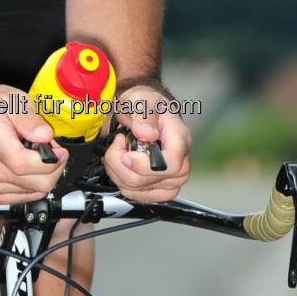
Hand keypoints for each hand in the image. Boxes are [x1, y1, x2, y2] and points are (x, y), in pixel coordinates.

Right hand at [0, 86, 67, 202]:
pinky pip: (26, 197)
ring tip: (35, 155)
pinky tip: (29, 168)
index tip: (59, 151)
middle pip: (38, 183)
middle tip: (49, 149)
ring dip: (43, 174)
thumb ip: (30, 118)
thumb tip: (45, 135)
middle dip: (53, 166)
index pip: (25, 165)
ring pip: (36, 191)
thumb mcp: (11, 100)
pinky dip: (34, 183)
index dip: (51, 161)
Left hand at [104, 87, 190, 201]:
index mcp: (180, 139)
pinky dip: (119, 179)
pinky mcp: (158, 188)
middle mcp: (180, 163)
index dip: (144, 164)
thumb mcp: (142, 101)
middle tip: (119, 142)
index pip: (171, 164)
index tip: (127, 153)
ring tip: (119, 150)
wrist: (143, 111)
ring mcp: (170, 179)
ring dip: (116, 169)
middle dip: (120, 162)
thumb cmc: (146, 105)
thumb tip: (147, 135)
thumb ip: (144, 117)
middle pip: (147, 180)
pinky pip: (134, 194)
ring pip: (135, 189)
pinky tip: (121, 164)